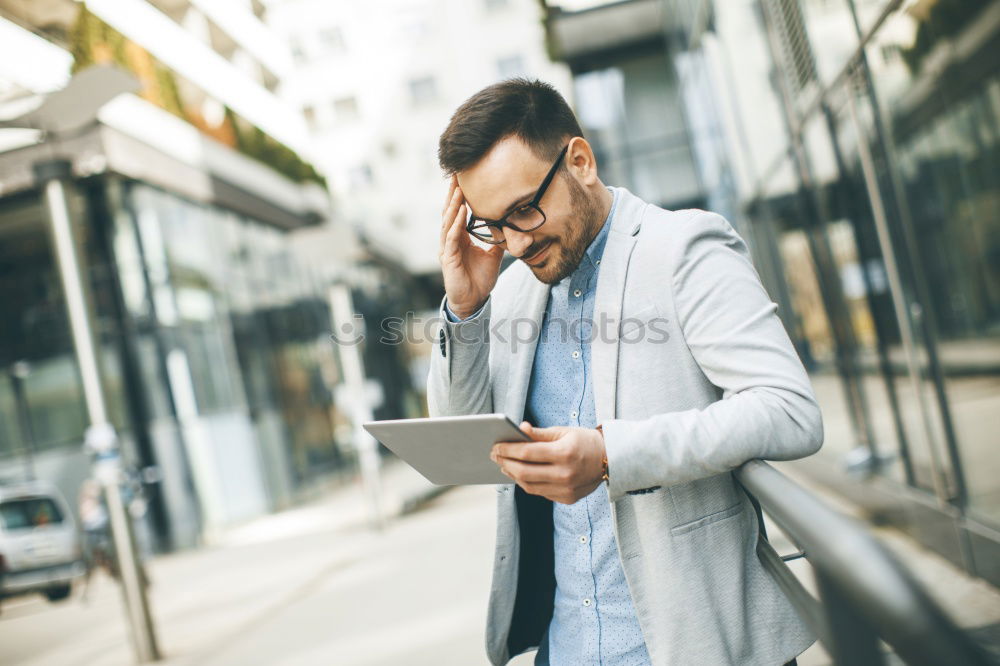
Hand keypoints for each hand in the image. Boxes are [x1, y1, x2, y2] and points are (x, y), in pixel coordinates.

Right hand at [439, 176, 503, 318]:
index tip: (463, 177)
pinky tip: (461, 211)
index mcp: (459, 238)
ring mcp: (447, 249)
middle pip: (449, 212)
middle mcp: (450, 240)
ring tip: (459, 188)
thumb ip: (497, 240)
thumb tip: (511, 227)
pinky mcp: (448, 258)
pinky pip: (451, 238)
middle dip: (453, 193)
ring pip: (448, 221)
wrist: (474, 301)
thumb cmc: (480, 279)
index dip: (459, 196)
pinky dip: (456, 223)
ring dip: (454, 204)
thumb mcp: (493, 255)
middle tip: (457, 174)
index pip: (457, 212)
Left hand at [490, 422, 605, 503]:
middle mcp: (565, 475)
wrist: (611, 459)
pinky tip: (520, 474)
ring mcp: (566, 489)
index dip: (508, 449)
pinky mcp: (567, 499)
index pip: (527, 453)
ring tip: (505, 465)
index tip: (496, 446)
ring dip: (513, 475)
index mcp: (564, 454)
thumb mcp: (564, 431)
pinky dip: (527, 483)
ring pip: (529, 486)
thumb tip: (519, 428)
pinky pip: (540, 492)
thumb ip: (540, 433)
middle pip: (524, 472)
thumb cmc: (585, 441)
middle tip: (495, 455)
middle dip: (506, 463)